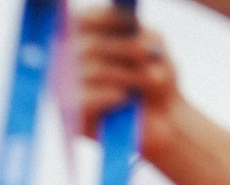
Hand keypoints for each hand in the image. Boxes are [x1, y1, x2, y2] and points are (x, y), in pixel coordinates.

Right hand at [74, 6, 189, 165]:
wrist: (161, 121)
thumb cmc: (155, 80)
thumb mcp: (151, 45)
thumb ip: (137, 30)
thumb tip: (129, 26)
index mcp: (85, 39)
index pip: (84, 20)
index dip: (107, 19)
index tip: (134, 24)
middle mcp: (69, 62)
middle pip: (88, 46)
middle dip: (123, 49)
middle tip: (148, 56)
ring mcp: (67, 89)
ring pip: (90, 71)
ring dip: (125, 74)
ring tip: (148, 80)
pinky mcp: (72, 116)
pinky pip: (85, 99)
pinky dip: (110, 95)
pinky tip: (125, 97)